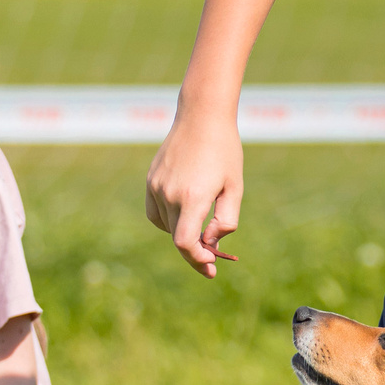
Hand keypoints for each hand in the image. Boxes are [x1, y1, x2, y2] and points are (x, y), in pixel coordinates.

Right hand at [144, 113, 244, 276]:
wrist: (201, 117)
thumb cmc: (224, 151)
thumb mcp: (235, 187)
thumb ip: (226, 220)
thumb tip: (211, 242)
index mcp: (193, 197)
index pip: (185, 243)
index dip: (197, 260)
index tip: (211, 267)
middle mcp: (169, 193)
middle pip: (178, 238)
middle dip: (195, 251)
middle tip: (213, 258)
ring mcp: (155, 187)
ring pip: (166, 227)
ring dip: (182, 234)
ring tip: (201, 229)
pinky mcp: (150, 181)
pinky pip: (155, 213)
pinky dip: (169, 221)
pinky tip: (183, 214)